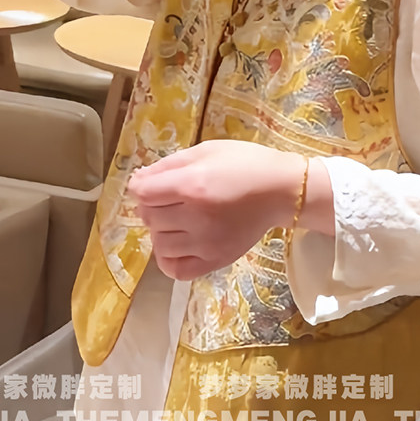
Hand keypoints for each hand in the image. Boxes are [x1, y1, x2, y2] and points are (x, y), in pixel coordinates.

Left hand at [127, 141, 308, 280]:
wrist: (281, 190)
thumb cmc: (245, 163)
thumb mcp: (206, 150)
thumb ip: (168, 165)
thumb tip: (138, 180)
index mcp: (191, 185)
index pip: (141, 193)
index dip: (143, 186)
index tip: (154, 184)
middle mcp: (195, 217)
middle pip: (148, 217)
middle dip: (154, 206)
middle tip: (173, 199)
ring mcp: (205, 243)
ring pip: (159, 243)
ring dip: (162, 231)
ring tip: (179, 221)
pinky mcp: (215, 260)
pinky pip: (175, 269)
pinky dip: (169, 259)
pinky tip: (179, 244)